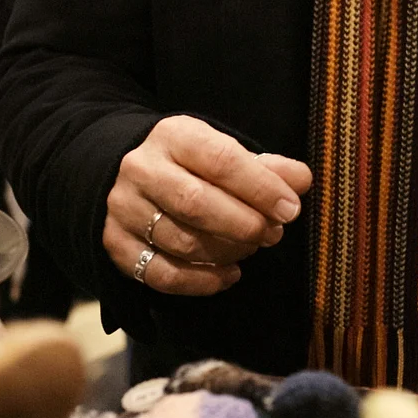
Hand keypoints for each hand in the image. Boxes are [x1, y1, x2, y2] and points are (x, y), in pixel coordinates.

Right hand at [104, 115, 313, 295]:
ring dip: (227, 252)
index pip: (221, 160)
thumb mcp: (221, 151)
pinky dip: (202, 281)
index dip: (260, 187)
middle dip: (244, 224)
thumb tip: (301, 180)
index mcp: (174, 136)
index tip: (290, 208)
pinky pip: (161, 274)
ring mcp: (123, 209)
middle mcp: (142, 170)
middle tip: (273, 234)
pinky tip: (229, 275)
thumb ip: (264, 166)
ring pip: (182, 242)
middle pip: (197, 204)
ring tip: (251, 249)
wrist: (120, 172)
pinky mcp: (115, 245)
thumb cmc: (187, 163)